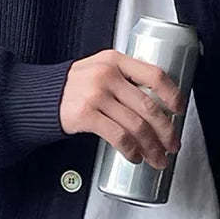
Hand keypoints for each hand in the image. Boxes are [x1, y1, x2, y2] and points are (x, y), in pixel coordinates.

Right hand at [59, 49, 184, 168]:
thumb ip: (124, 77)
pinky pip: (118, 136)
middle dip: (165, 130)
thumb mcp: (99, 69)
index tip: (179, 110)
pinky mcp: (85, 115)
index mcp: (115, 60)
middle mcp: (107, 75)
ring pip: (136, 125)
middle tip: (172, 145)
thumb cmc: (74, 87)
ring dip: (151, 147)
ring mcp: (95, 95)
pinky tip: (135, 157)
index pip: (154, 74)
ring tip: (157, 158)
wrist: (39, 97)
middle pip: (148, 106)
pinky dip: (131, 151)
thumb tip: (158, 103)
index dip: (172, 94)